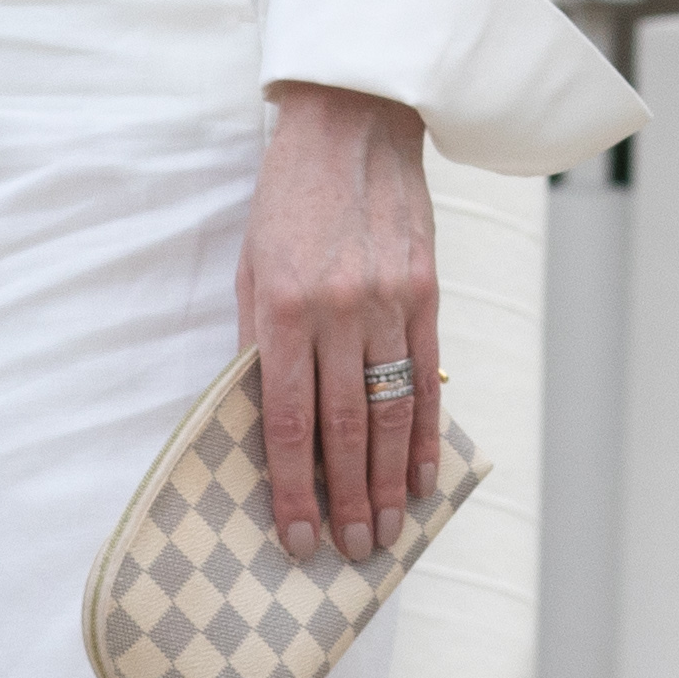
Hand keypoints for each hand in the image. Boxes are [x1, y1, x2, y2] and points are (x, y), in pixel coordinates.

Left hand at [238, 82, 436, 560]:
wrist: (351, 125)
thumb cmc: (287, 200)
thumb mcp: (251, 267)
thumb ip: (257, 343)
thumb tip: (262, 421)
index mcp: (283, 308)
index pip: (287, 420)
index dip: (293, 487)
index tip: (297, 536)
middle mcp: (339, 310)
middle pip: (345, 428)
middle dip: (347, 499)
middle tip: (351, 552)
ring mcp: (388, 302)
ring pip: (391, 412)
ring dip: (389, 481)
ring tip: (387, 531)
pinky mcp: (426, 292)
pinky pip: (427, 377)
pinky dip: (427, 433)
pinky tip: (423, 476)